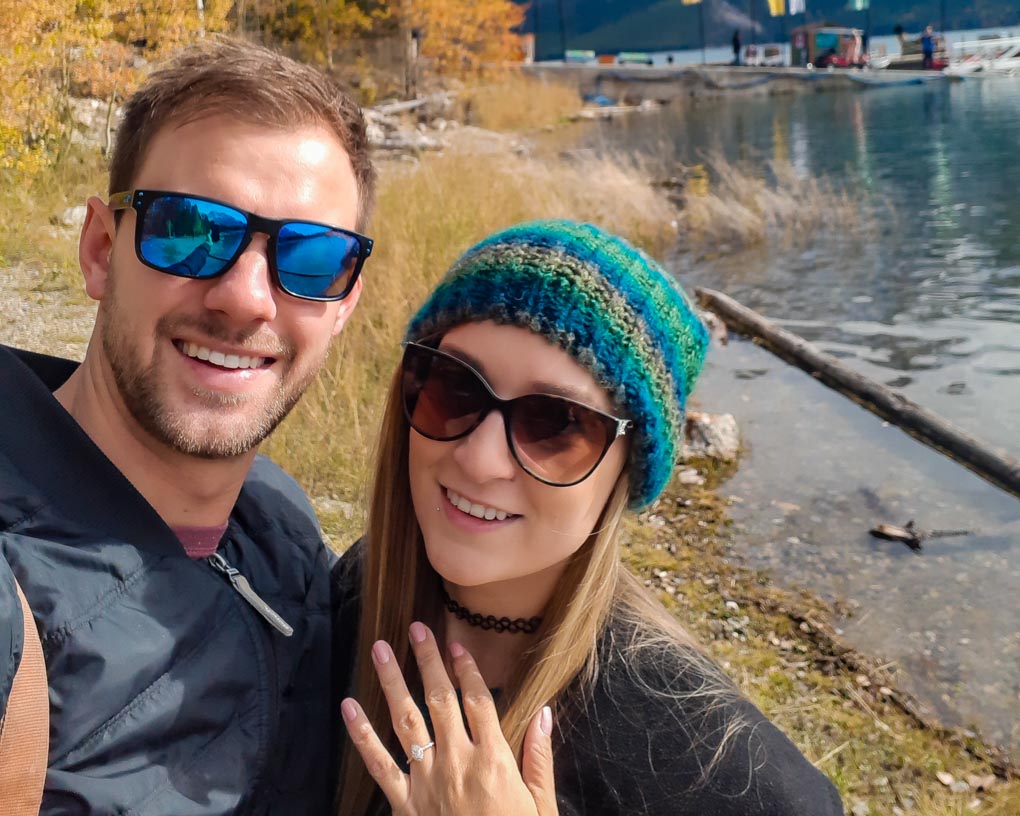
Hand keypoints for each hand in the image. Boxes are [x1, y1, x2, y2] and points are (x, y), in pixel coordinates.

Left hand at [341, 621, 557, 815]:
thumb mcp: (541, 806)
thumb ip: (538, 758)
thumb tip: (542, 712)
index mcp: (494, 761)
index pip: (478, 701)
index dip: (466, 669)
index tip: (456, 643)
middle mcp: (457, 763)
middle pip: (440, 700)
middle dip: (428, 661)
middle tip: (416, 628)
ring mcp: (427, 782)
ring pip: (407, 722)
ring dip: (393, 682)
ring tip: (382, 649)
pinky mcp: (404, 805)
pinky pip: (379, 767)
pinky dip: (361, 736)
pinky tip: (349, 708)